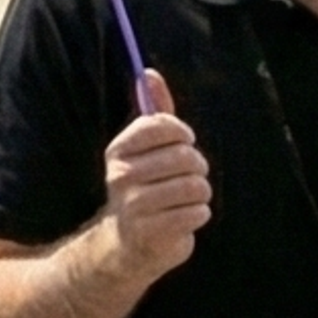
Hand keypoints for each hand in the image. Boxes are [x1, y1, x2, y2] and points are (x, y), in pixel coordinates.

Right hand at [99, 68, 211, 289]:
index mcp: (118, 151)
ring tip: (186, 199)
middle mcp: (121, 176)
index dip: (182, 134)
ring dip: (200, 193)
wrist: (127, 244)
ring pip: (196, 185)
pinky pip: (198, 211)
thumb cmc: (144, 186)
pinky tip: (184, 217)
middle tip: (187, 177)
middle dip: (197, 167)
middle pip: (186, 156)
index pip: (162, 125)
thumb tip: (149, 73)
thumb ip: (152, 110)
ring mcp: (134, 206)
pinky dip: (199, 214)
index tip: (183, 142)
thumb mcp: (145, 147)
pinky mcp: (152, 232)